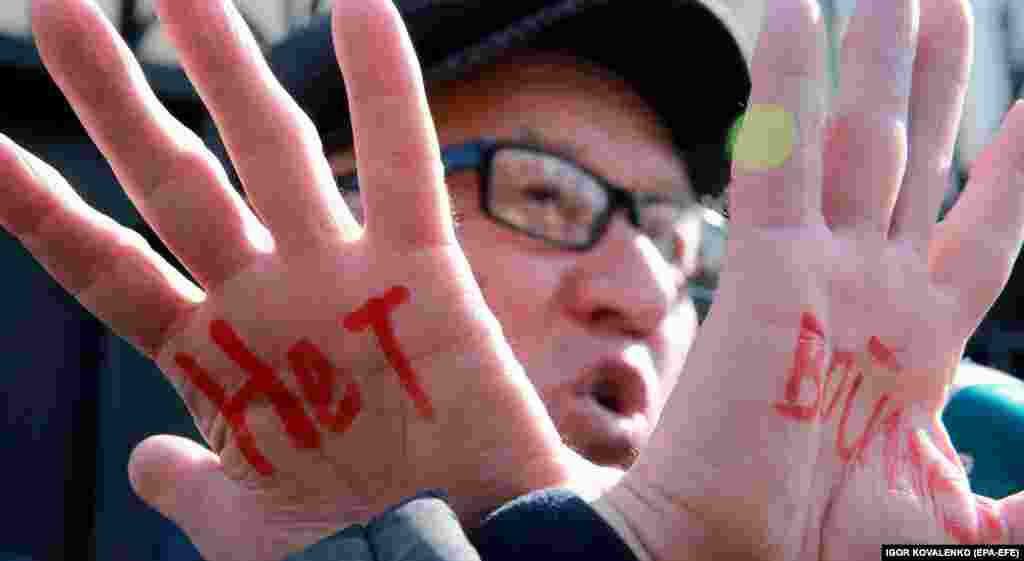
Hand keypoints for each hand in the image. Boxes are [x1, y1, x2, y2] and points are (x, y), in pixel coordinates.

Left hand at [6, 1, 609, 558]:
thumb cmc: (349, 552)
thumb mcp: (245, 527)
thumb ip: (188, 484)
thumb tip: (145, 460)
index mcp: (213, 356)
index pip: (102, 263)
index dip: (34, 205)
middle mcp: (268, 298)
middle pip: (170, 179)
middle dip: (111, 96)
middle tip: (58, 5)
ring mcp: (341, 280)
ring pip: (272, 150)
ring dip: (224, 64)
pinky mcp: (422, 276)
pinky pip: (401, 169)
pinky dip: (388, 91)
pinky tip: (362, 4)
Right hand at [602, 0, 1023, 557]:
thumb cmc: (829, 553)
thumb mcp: (968, 534)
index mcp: (921, 337)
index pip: (988, 222)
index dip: (1020, 158)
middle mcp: (873, 286)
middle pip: (921, 154)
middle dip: (938, 76)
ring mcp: (818, 270)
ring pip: (860, 137)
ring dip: (878, 58)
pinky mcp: (762, 268)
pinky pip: (777, 159)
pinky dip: (784, 86)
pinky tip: (798, 13)